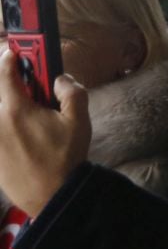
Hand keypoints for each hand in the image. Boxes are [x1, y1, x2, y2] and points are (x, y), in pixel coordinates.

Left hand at [0, 52, 90, 217]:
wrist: (51, 195)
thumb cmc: (66, 158)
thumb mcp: (79, 122)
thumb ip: (72, 92)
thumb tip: (61, 79)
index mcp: (16, 109)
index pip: (4, 72)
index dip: (9, 57)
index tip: (13, 52)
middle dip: (7, 83)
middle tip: (22, 84)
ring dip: (5, 106)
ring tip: (24, 113)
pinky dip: (5, 129)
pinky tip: (20, 136)